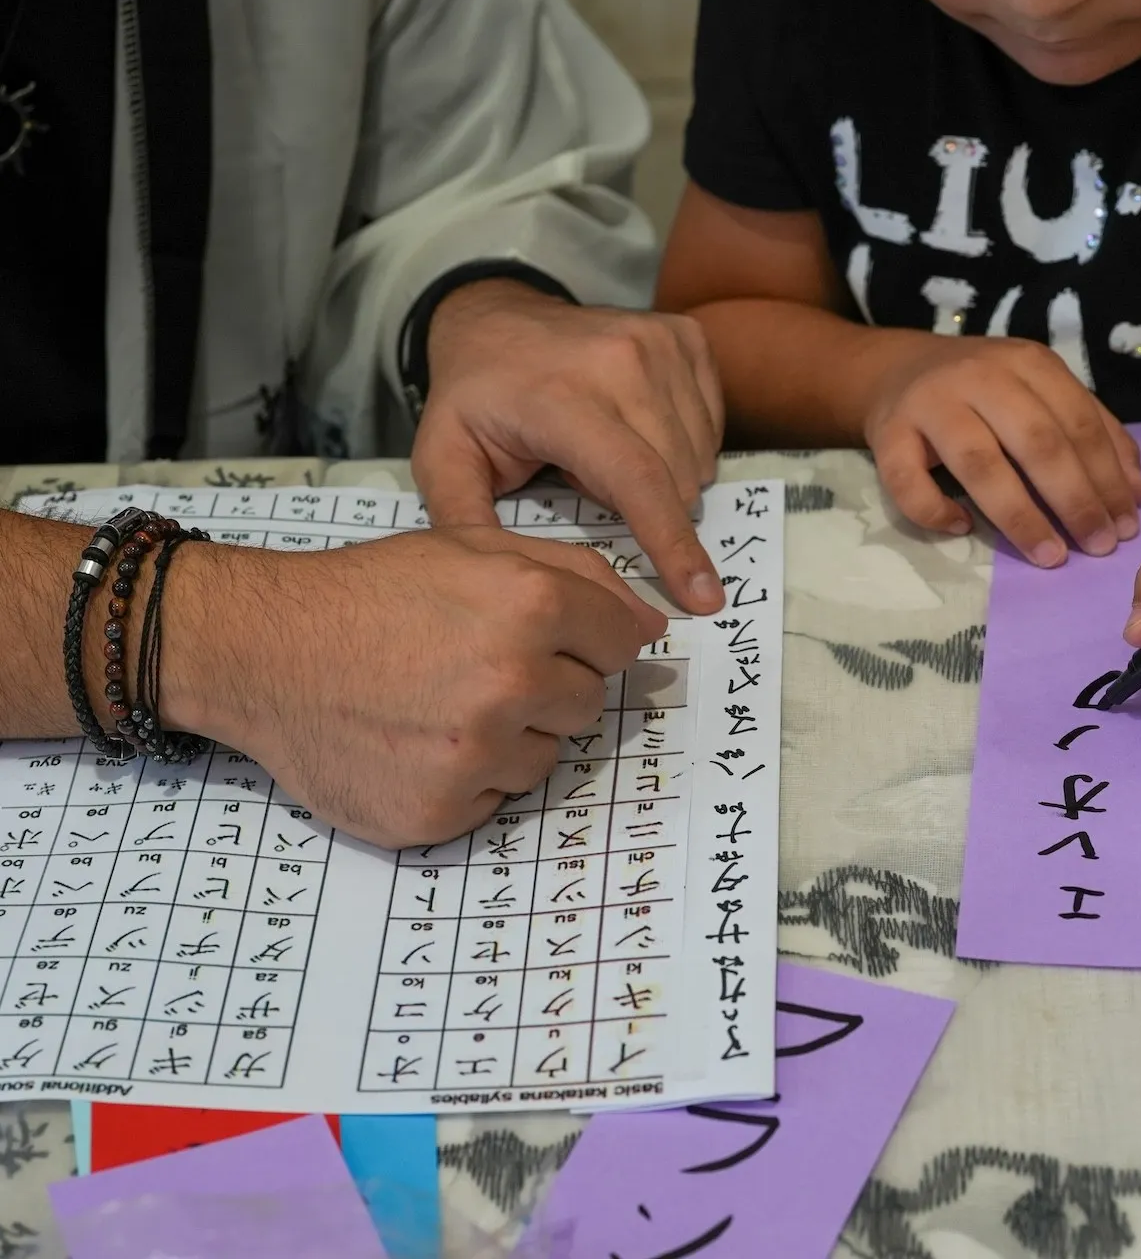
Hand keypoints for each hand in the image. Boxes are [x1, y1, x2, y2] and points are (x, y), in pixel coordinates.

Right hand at [166, 528, 660, 847]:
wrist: (262, 651)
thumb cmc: (370, 595)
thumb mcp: (473, 552)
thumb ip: (578, 576)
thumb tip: (654, 624)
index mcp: (531, 606)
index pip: (625, 642)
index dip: (588, 639)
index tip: (550, 638)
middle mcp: (511, 682)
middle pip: (589, 704)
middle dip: (548, 688)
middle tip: (475, 668)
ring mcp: (475, 753)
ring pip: (546, 759)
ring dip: (509, 739)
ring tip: (439, 704)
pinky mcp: (440, 811)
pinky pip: (495, 803)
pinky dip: (466, 781)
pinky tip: (417, 745)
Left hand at [411, 278, 726, 612]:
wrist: (494, 317)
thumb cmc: (473, 399)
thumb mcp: (442, 461)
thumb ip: (467, 524)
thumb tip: (502, 590)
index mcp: (563, 398)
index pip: (638, 481)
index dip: (673, 545)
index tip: (703, 598)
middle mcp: (622, 361)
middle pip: (676, 478)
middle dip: (652, 513)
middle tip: (595, 491)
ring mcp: (660, 342)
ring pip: (700, 455)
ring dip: (669, 480)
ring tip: (612, 460)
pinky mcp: (685, 336)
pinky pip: (712, 423)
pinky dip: (687, 445)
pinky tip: (642, 434)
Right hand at [858, 334, 1140, 566]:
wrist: (898, 369)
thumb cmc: (984, 391)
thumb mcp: (1041, 393)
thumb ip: (1090, 431)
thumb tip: (1137, 491)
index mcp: (1027, 364)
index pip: (1078, 423)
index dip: (1106, 477)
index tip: (1126, 525)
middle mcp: (980, 376)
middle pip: (1037, 442)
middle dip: (1075, 499)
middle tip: (1098, 545)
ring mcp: (931, 403)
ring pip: (980, 463)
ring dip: (1020, 515)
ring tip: (1050, 555)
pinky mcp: (887, 433)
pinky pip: (908, 480)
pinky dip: (935, 510)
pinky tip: (962, 528)